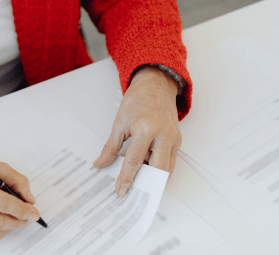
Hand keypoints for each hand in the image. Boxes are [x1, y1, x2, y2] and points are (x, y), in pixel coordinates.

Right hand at [0, 153, 40, 239]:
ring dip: (12, 227)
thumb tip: (29, 199)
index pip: (2, 203)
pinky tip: (3, 217)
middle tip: (29, 217)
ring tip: (19, 218)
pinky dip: (0, 228)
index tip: (33, 212)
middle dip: (19, 222)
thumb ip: (16, 180)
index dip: (22, 210)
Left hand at [93, 66, 181, 196]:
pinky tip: (147, 172)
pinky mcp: (177, 141)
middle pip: (157, 169)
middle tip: (133, 193)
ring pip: (166, 168)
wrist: (156, 85)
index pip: (135, 161)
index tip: (121, 190)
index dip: (126, 178)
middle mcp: (163, 135)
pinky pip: (170, 161)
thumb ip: (111, 146)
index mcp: (146, 128)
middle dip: (145, 184)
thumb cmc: (139, 100)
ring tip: (138, 185)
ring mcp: (173, 138)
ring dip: (153, 178)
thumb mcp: (120, 122)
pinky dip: (158, 169)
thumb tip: (101, 163)